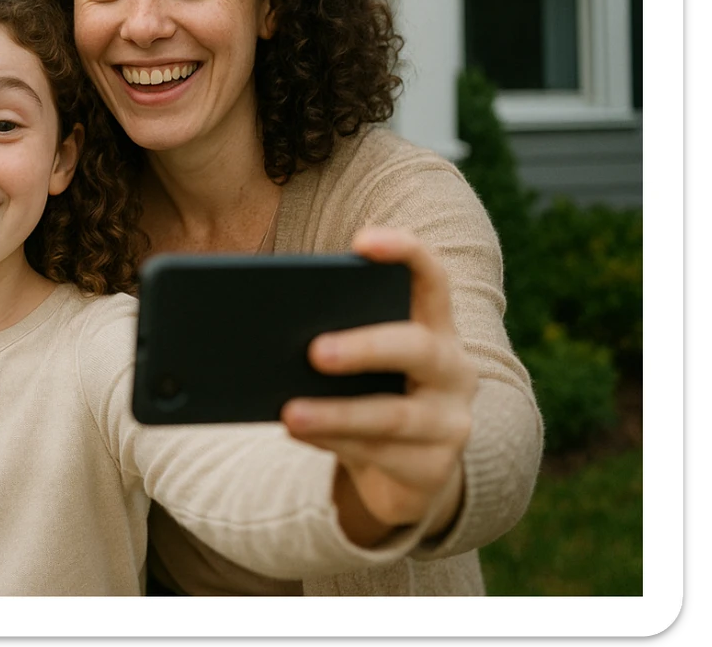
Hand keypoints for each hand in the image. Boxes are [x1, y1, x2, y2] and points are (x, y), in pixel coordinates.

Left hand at [280, 226, 477, 545]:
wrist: (402, 470)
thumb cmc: (367, 393)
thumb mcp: (357, 362)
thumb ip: (328, 334)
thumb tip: (258, 324)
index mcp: (433, 325)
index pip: (431, 278)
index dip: (405, 252)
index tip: (362, 240)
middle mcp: (452, 368)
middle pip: (418, 347)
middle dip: (365, 347)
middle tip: (313, 351)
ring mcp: (450, 421)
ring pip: (396, 414)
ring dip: (337, 412)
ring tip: (288, 411)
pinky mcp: (434, 468)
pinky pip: (382, 454)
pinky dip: (335, 443)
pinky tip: (299, 432)